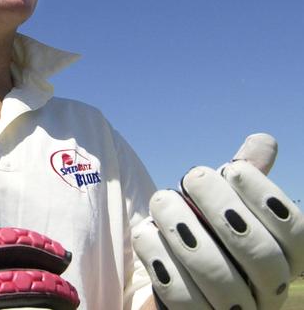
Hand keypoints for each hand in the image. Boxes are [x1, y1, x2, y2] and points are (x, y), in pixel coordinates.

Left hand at [132, 133, 303, 308]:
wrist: (170, 282)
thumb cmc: (203, 234)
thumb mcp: (222, 206)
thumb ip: (244, 177)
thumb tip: (264, 141)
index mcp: (282, 260)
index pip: (296, 235)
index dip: (268, 199)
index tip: (232, 168)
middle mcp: (267, 293)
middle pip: (262, 258)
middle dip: (223, 209)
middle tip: (189, 176)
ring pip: (221, 280)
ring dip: (186, 231)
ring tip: (161, 200)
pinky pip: (184, 300)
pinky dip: (162, 262)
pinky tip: (146, 233)